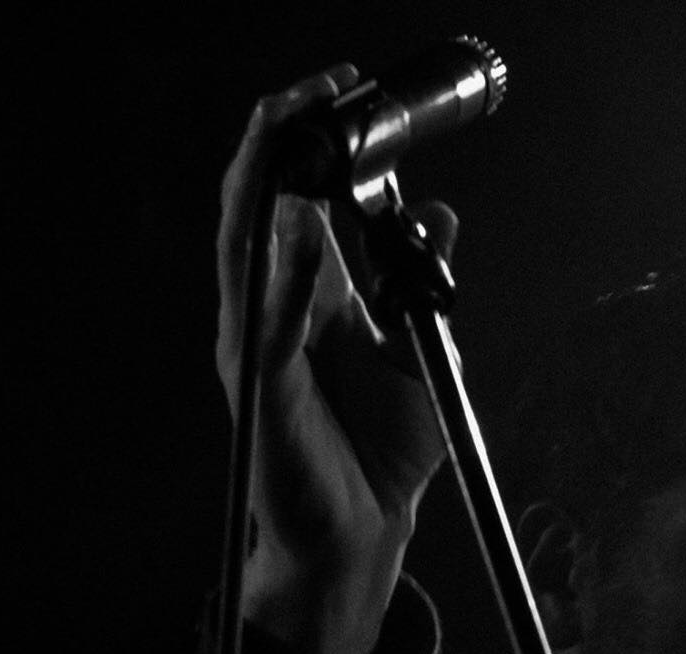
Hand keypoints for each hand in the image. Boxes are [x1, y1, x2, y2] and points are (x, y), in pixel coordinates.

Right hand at [215, 66, 459, 653]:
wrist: (365, 533)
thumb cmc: (381, 451)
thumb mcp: (421, 350)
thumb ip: (423, 283)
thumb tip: (439, 215)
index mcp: (309, 294)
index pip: (294, 195)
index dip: (310, 138)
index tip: (345, 89)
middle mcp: (272, 309)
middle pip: (255, 203)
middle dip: (278, 141)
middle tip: (313, 91)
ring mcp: (259, 347)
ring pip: (246, 251)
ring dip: (267, 191)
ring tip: (289, 138)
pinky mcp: (262, 392)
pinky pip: (267, 325)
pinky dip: (283, 279)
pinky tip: (299, 239)